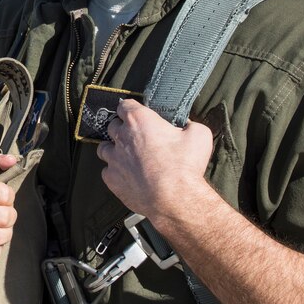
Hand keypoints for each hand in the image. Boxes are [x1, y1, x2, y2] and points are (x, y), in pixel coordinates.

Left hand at [97, 99, 214, 219]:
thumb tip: (187, 124)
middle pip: (112, 125)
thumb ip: (190, 124)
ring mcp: (113, 158)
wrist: (175, 199)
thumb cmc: (185, 165)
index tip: (136, 113)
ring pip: (104, 147)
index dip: (130, 109)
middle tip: (136, 136)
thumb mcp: (199, 135)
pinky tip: (126, 176)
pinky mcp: (111, 179)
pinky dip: (115, 172)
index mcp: (139, 120)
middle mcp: (121, 136)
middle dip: (122, 128)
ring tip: (125, 155)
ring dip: (113, 148)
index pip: (125, 105)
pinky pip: (107, 171)